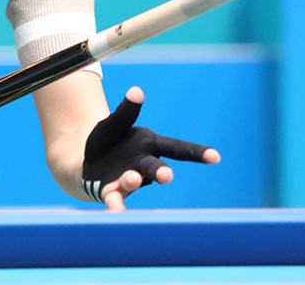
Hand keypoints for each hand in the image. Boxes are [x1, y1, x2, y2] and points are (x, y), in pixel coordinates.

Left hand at [81, 86, 219, 211]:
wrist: (88, 162)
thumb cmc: (108, 141)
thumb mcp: (114, 123)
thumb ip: (125, 112)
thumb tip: (136, 91)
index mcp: (149, 145)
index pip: (177, 148)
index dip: (197, 153)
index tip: (216, 157)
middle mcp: (142, 165)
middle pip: (155, 168)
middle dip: (162, 172)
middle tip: (168, 176)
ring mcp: (128, 181)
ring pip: (133, 182)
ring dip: (132, 181)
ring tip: (132, 177)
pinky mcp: (111, 192)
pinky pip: (115, 199)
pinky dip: (116, 206)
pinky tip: (116, 214)